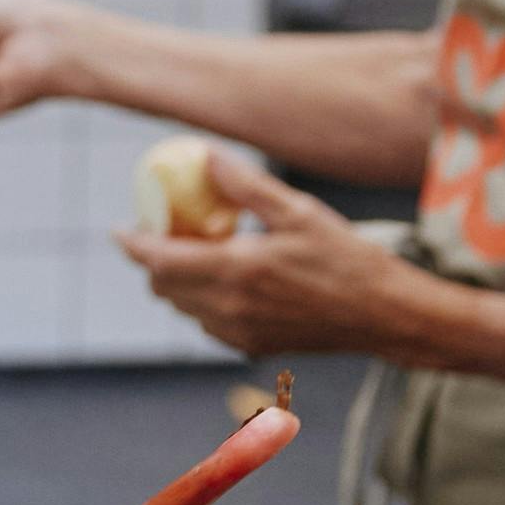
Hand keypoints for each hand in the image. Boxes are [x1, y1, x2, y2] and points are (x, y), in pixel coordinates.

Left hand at [122, 153, 418, 361]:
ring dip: (180, 282)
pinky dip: (205, 302)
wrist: (385, 315)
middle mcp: (229, 309)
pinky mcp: (254, 347)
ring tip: (203, 251)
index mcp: (235, 271)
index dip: (133, 244)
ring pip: (185, 309)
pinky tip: (232, 280)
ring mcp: (240, 333)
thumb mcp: (298, 211)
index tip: (120, 228)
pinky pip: (209, 324)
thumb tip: (206, 157)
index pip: (158, 262)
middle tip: (169, 232)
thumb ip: (246, 186)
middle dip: (155, 262)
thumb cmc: (348, 258)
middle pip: (164, 289)